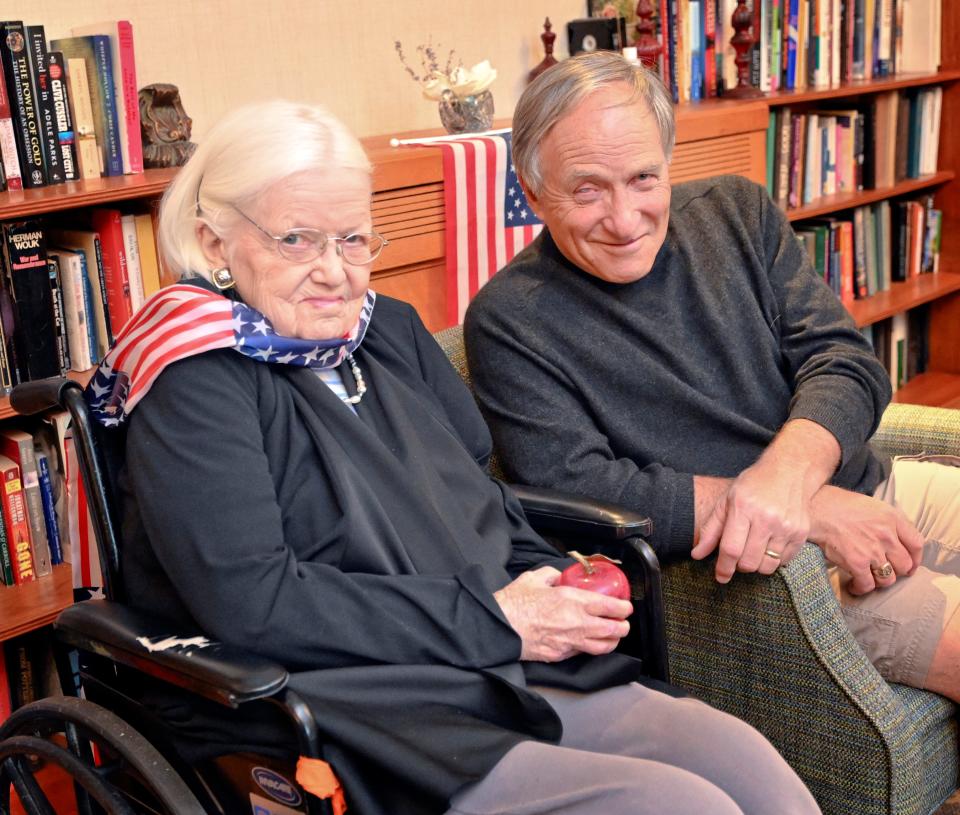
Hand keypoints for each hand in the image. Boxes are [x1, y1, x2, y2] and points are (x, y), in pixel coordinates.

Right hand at [494, 566, 632, 661]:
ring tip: (613, 637)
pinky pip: (582, 654)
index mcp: (573, 601)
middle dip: (623, 627)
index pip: (609, 606)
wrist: (499, 628)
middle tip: (624, 623)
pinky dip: (589, 649)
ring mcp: (570, 642)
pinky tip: (588, 644)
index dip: (623, 608)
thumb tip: (561, 576)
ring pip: (602, 647)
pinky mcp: (560, 655)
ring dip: (612, 642)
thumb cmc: (514, 602)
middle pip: (612, 630)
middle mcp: (577, 623)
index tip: (626, 607)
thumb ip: (552, 575)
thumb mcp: (534, 578)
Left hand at [692, 459, 810, 581]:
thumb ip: (711, 530)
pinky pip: (784, 561)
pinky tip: (769, 546)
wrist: (789, 470)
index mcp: (743, 508)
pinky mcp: (801, 533)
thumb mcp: (726, 501)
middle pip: (749, 562)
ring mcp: (786, 526)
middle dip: (739, 566)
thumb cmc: (753, 485)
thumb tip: (696, 554)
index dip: (724, 567)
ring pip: (767, 566)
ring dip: (756, 565)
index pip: (731, 549)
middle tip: (738, 556)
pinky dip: (774, 560)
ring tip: (753, 551)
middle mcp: (767, 518)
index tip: (720, 577)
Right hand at [809, 485, 923, 594]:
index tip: (909, 566)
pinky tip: (854, 585)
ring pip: (888, 578)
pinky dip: (861, 588)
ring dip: (878, 582)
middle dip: (895, 572)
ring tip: (868, 578)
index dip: (915, 559)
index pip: (917, 544)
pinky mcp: (855, 562)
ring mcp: (872, 550)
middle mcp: (886, 534)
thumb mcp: (870, 505)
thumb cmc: (837, 505)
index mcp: (892, 518)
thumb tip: (895, 541)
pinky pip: (867, 584)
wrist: (813, 509)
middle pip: (904, 565)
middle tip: (884, 572)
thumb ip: (887, 522)